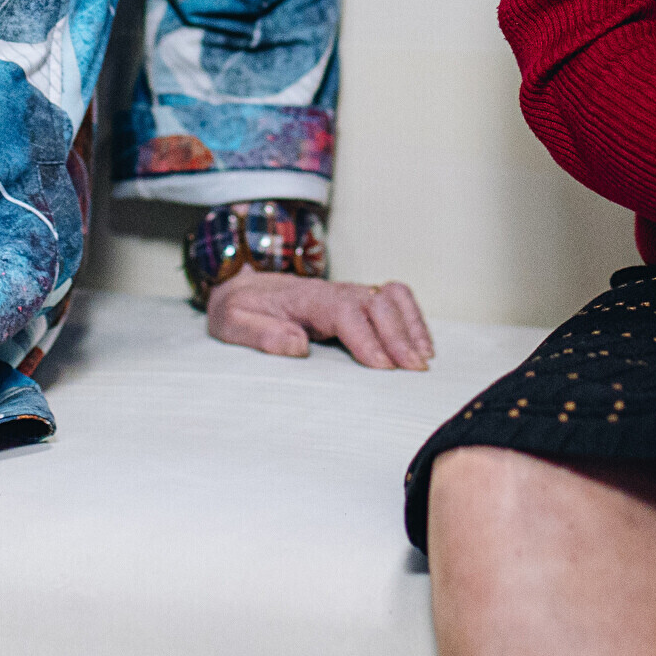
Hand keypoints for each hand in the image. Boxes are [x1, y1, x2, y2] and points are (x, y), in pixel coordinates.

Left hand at [206, 269, 435, 369]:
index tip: (381, 366)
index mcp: (304, 298)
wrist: (241, 285)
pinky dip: (412, 318)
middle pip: (376, 302)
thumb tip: (297, 345)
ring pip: (391, 296)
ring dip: (411, 325)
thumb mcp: (232, 323)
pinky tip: (421, 345)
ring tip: (423, 359)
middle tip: (413, 371)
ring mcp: (347, 292)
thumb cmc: (238, 308)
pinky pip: (393, 298)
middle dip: (398, 335)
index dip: (366, 337)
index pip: (344, 310)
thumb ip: (261, 335)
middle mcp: (332, 290)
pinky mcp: (355, 299)